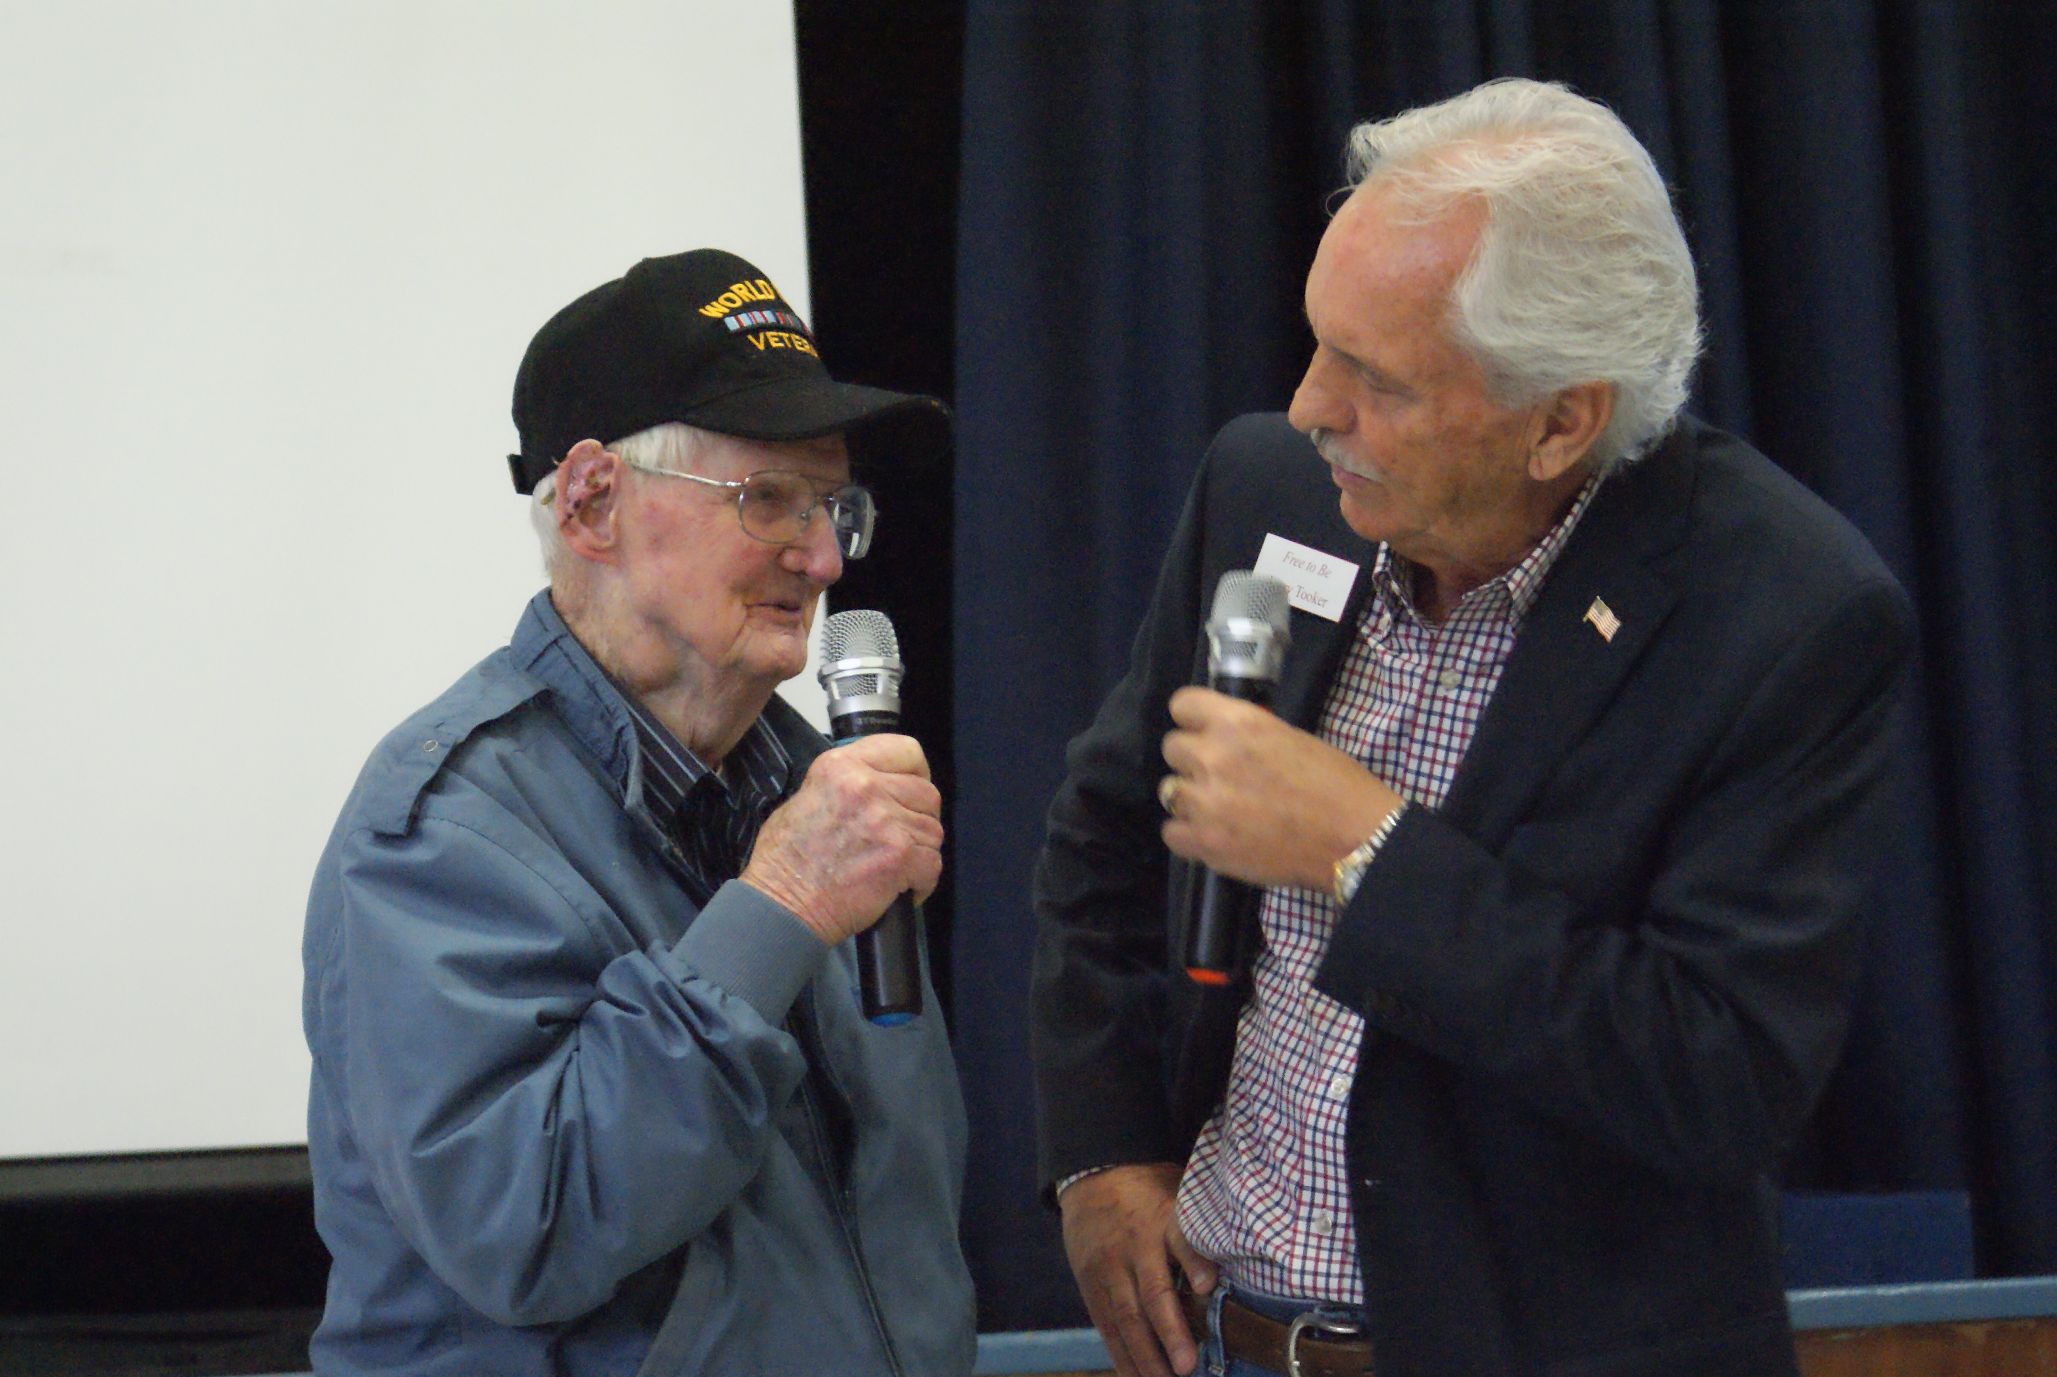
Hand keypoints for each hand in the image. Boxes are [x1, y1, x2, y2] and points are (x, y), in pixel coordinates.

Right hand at [741, 734, 942, 943]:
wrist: (783, 906)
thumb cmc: (786, 861)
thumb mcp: (806, 797)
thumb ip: (846, 784)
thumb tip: (879, 786)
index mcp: (841, 766)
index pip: (906, 750)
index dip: (917, 773)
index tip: (912, 790)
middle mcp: (865, 786)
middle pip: (927, 794)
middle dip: (919, 818)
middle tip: (901, 838)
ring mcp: (885, 821)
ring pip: (932, 830)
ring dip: (920, 851)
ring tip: (895, 865)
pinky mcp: (899, 856)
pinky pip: (932, 863)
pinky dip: (922, 881)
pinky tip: (902, 887)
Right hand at [1059, 1163, 1217, 1376]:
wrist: (1093, 1175)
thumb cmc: (1150, 1191)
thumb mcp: (1178, 1194)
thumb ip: (1199, 1230)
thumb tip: (1228, 1270)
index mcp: (1160, 1219)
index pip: (1179, 1241)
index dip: (1194, 1262)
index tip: (1209, 1285)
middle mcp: (1132, 1247)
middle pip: (1150, 1293)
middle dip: (1169, 1333)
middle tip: (1187, 1367)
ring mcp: (1107, 1269)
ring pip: (1125, 1318)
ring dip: (1145, 1357)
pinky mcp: (1090, 1286)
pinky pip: (1106, 1327)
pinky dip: (1121, 1356)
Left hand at [1160, 687, 1399, 889]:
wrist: (1355, 840)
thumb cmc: (1337, 786)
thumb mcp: (1292, 738)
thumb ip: (1248, 735)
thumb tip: (1226, 740)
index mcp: (1238, 723)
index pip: (1182, 705)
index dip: (1193, 719)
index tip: (1204, 732)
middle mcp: (1213, 757)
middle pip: (1172, 748)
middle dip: (1193, 760)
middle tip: (1220, 776)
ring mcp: (1205, 803)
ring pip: (1169, 791)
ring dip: (1191, 798)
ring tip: (1219, 810)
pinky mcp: (1205, 843)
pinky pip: (1171, 832)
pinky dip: (1188, 835)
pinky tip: (1213, 835)